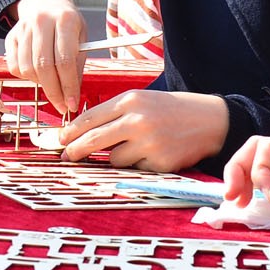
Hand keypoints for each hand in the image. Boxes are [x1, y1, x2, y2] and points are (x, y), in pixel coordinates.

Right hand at [4, 0, 86, 114]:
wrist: (45, 2)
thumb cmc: (68, 23)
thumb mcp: (82, 37)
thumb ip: (77, 64)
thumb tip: (72, 94)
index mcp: (64, 20)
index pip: (65, 60)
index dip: (68, 86)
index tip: (72, 104)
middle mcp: (41, 21)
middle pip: (44, 66)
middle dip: (54, 92)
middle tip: (61, 106)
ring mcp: (23, 28)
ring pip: (27, 68)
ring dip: (40, 84)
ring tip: (51, 85)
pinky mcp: (10, 36)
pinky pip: (14, 67)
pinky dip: (26, 76)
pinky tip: (37, 73)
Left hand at [56, 89, 229, 171]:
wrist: (208, 120)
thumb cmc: (169, 110)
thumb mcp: (141, 100)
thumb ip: (114, 113)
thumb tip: (82, 133)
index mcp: (130, 100)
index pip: (91, 117)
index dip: (71, 131)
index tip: (60, 140)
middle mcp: (137, 120)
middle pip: (94, 140)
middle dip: (76, 150)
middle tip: (66, 156)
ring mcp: (149, 143)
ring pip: (114, 159)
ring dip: (117, 157)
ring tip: (136, 146)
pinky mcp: (160, 163)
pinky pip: (135, 169)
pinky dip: (139, 165)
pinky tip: (154, 153)